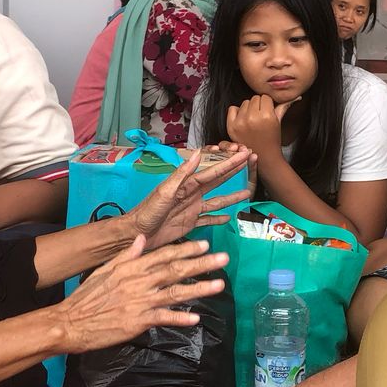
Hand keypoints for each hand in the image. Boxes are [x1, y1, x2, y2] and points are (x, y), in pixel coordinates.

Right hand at [57, 235, 228, 352]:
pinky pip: (163, 318)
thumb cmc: (87, 297)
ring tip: (219, 285)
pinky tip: (195, 318)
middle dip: (201, 263)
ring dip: (199, 288)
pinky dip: (179, 318)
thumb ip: (127, 255)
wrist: (71, 321)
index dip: (186, 249)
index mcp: (131, 267)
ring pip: (175, 293)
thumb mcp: (105, 269)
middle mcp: (139, 282)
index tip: (205, 244)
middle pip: (175, 270)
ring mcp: (140, 302)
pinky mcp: (138, 322)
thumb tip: (142, 238)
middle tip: (223, 258)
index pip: (163, 254)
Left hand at [127, 146, 252, 250]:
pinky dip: (218, 219)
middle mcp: (192, 195)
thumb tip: (198, 153)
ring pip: (217, 201)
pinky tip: (228, 217)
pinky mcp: (190, 223)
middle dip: (233, 172)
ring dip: (231, 197)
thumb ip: (182, 173)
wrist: (137, 233)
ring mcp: (192, 209)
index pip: (212, 172)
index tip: (243, 154)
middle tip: (249, 162)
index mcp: (186, 185)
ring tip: (247, 193)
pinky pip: (208, 219)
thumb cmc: (148, 211)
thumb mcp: (165, 190)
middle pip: (217, 182)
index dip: (229, 164)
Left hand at [226, 96, 289, 158]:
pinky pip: (232, 108)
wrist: (264, 158)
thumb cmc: (272, 139)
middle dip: (258, 106)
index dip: (267, 104)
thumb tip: (298, 97)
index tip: (268, 112)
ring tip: (253, 120)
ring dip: (248, 109)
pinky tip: (243, 120)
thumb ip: (285, 106)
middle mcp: (253, 118)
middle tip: (261, 117)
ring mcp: (241, 122)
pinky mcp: (231, 127)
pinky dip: (236, 112)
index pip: (265, 97)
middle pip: (254, 98)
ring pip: (244, 103)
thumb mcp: (279, 122)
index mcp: (267, 116)